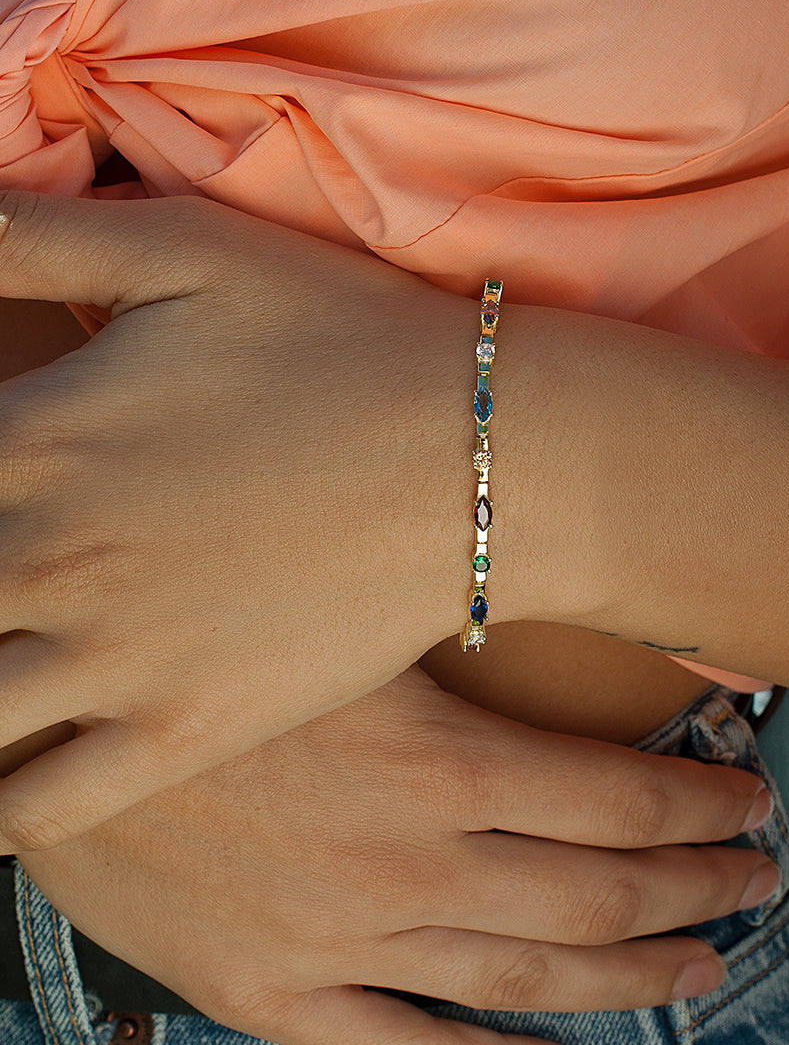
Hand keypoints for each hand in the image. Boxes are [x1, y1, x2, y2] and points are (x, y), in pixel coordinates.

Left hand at [0, 190, 493, 848]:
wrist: (483, 453)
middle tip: (7, 564)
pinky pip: (42, 809)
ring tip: (3, 651)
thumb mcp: (186, 247)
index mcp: (32, 437)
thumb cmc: (341, 337)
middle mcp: (50, 559)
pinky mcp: (186, 731)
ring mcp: (114, 661)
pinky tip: (7, 766)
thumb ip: (33, 234)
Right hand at [18, 669, 775, 1044]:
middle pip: (598, 892)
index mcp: (435, 757)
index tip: (753, 798)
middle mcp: (409, 860)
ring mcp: (344, 939)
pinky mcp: (272, 988)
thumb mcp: (343, 610)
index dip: (702, 806)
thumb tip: (566, 594)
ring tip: (703, 961)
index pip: (620, 798)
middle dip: (696, 885)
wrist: (43, 712)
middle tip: (758, 875)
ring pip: (528, 979)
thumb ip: (453, 622)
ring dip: (632, 973)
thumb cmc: (203, 628)